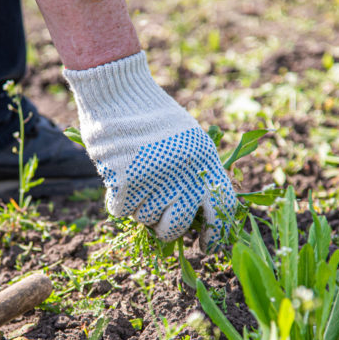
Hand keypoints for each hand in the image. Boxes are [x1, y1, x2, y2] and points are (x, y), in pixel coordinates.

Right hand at [64, 52, 235, 250]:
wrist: (119, 93)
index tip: (206, 246)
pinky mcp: (125, 182)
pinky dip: (118, 200)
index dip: (216, 235)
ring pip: (144, 219)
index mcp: (206, 162)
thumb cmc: (154, 116)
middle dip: (166, 231)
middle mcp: (183, 174)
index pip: (221, 211)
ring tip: (136, 179)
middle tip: (160, 223)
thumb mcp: (190, 139)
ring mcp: (154, 179)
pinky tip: (119, 177)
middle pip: (176, 226)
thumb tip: (197, 217)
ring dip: (138, 207)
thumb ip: (198, 174)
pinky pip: (121, 210)